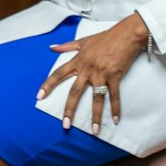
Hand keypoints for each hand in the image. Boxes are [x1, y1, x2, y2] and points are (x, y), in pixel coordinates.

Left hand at [35, 13, 148, 133]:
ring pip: (96, 98)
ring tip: (94, 131)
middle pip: (75, 92)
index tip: (39, 96)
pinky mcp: (114, 76)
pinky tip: (116, 120)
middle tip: (65, 124)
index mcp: (78, 60)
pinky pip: (114, 95)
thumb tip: (51, 47)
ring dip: (96, 116)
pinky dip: (116, 108)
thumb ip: (66, 46)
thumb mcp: (83, 41)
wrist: (126, 34)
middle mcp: (87, 68)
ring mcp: (101, 73)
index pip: (59, 73)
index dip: (48, 84)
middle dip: (69, 109)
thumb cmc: (105, 37)